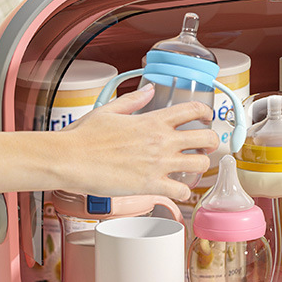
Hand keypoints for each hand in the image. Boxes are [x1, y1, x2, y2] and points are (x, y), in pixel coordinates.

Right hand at [55, 83, 218, 200]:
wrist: (69, 159)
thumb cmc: (84, 136)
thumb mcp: (109, 110)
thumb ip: (134, 100)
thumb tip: (150, 89)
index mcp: (153, 120)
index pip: (193, 110)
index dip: (206, 112)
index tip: (207, 117)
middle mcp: (162, 140)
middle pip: (207, 139)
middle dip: (212, 142)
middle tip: (206, 146)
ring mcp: (159, 164)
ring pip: (201, 165)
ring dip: (201, 167)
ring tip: (193, 168)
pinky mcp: (151, 185)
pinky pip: (182, 192)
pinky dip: (185, 193)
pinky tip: (178, 190)